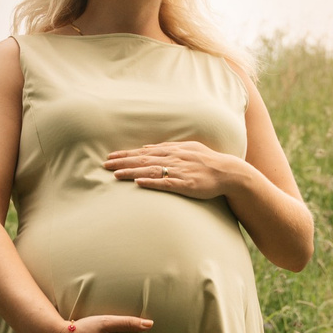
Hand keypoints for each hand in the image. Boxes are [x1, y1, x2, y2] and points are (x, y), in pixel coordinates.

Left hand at [106, 139, 248, 199]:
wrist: (228, 172)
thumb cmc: (207, 161)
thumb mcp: (188, 148)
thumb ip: (168, 148)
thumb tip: (147, 148)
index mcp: (172, 150)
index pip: (144, 152)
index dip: (126, 154)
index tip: (110, 157)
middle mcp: (173, 159)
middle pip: (142, 160)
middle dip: (122, 162)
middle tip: (104, 165)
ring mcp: (178, 172)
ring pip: (150, 171)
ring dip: (132, 173)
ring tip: (115, 175)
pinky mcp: (185, 185)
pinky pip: (165, 183)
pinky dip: (151, 182)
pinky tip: (139, 183)